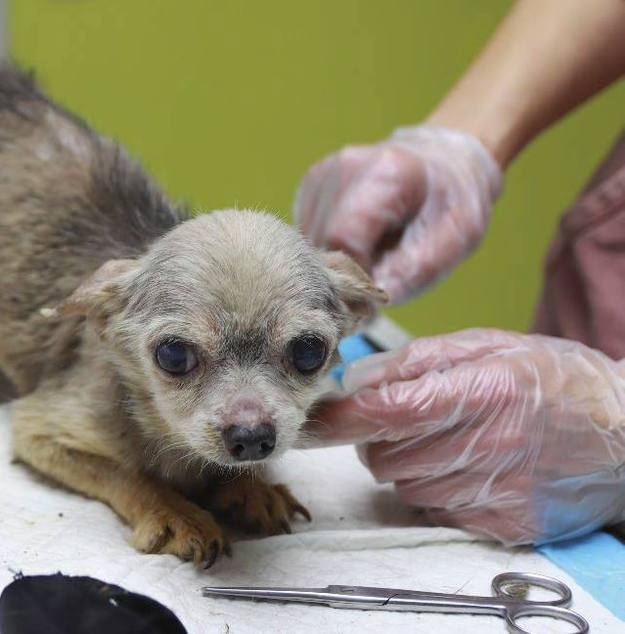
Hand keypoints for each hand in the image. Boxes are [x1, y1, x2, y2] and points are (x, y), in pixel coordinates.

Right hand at [293, 126, 502, 303]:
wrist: (443, 158)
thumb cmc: (452, 201)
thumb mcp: (456, 240)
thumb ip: (413, 273)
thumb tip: (366, 307)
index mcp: (385, 174)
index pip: (344, 240)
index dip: (354, 278)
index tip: (374, 298)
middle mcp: (342, 169)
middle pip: (321, 242)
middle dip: (344, 273)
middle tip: (375, 285)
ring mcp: (320, 176)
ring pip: (308, 242)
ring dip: (335, 262)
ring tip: (371, 259)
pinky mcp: (308, 187)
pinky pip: (306, 234)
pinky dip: (328, 249)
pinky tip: (358, 244)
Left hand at [304, 329, 624, 544]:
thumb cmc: (556, 380)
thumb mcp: (490, 346)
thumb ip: (418, 360)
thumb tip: (358, 379)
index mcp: (482, 390)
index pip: (386, 412)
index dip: (340, 419)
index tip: (313, 422)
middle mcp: (490, 444)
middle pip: (385, 455)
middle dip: (380, 439)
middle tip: (409, 421)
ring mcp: (500, 489)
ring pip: (405, 487)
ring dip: (408, 466)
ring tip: (446, 441)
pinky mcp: (508, 523)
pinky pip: (437, 512)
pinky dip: (438, 491)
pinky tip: (469, 468)